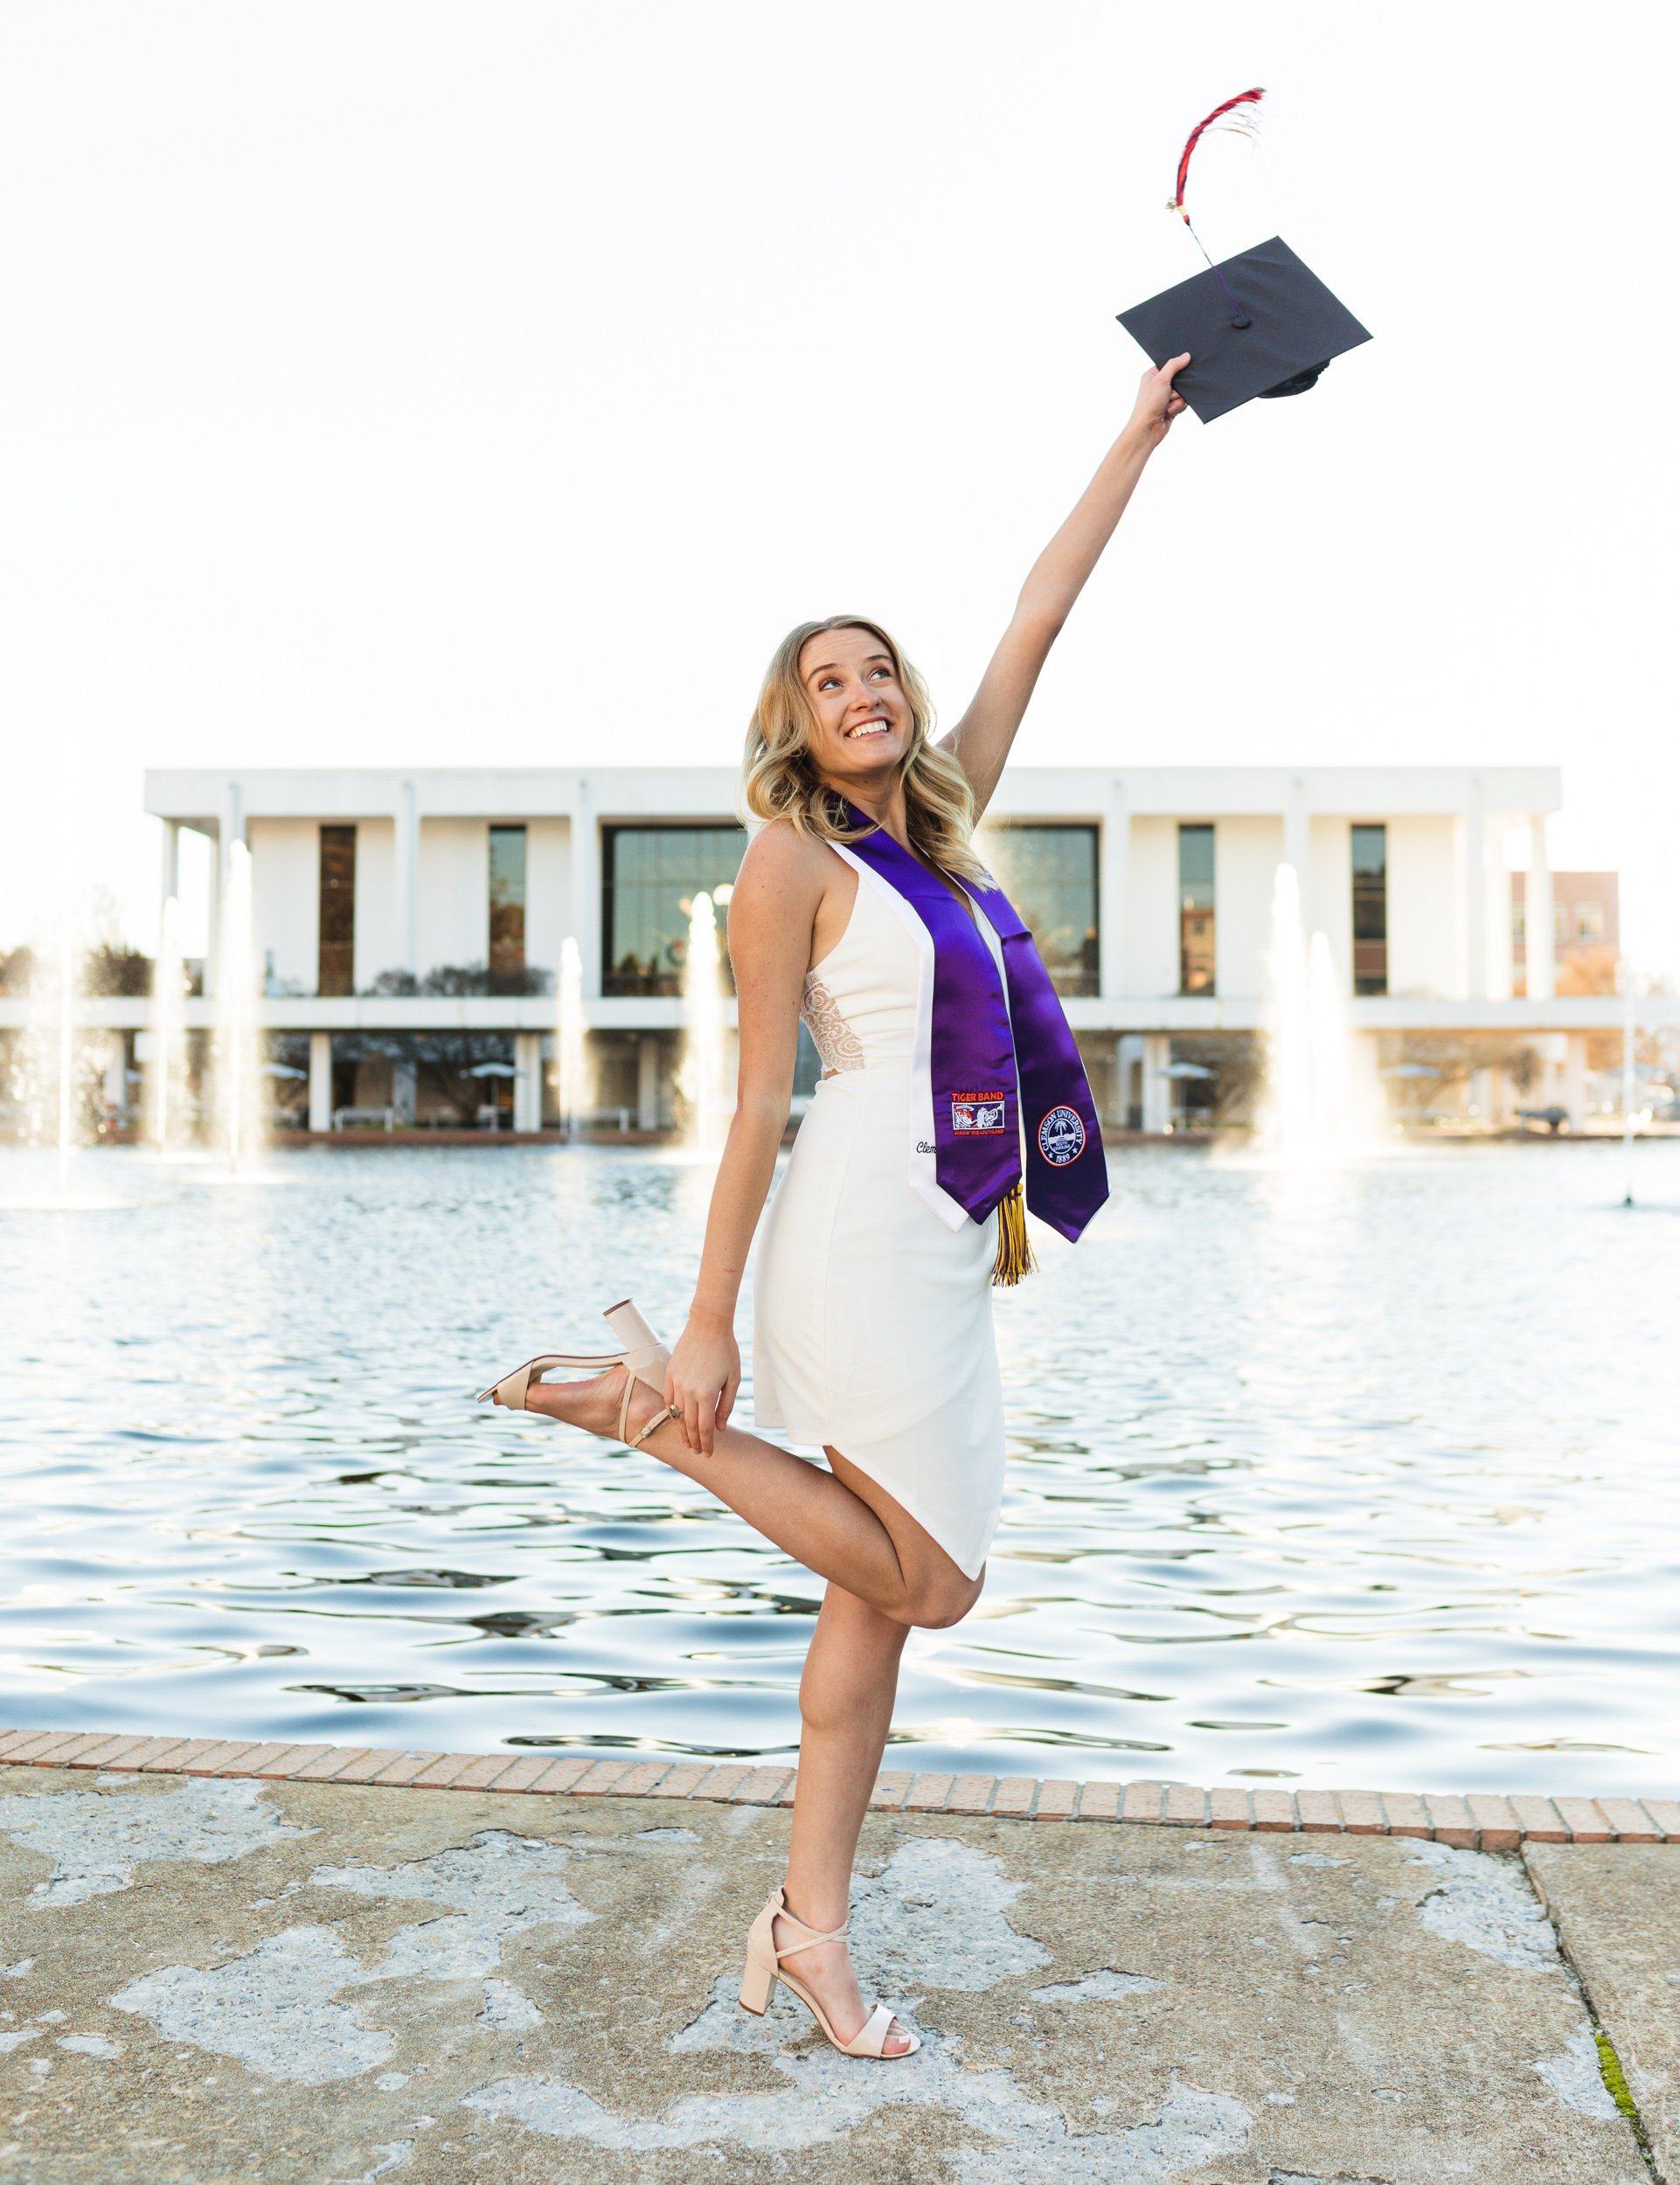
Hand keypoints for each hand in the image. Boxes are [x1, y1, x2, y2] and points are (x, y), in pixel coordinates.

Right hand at [665, 1316, 740, 1457]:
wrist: (708, 1325)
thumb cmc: (726, 1351)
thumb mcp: (733, 1380)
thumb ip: (725, 1406)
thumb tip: (719, 1428)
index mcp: (706, 1393)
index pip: (704, 1428)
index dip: (707, 1444)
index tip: (709, 1453)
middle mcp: (688, 1391)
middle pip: (689, 1425)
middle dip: (694, 1442)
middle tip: (699, 1453)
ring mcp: (676, 1382)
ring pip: (677, 1415)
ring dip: (682, 1431)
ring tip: (687, 1442)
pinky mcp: (669, 1374)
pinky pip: (668, 1400)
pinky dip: (672, 1413)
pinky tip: (678, 1421)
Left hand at [1129, 353, 1188, 444]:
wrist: (1148, 429)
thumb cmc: (1148, 405)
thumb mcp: (1161, 380)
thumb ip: (1174, 366)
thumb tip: (1186, 355)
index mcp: (1153, 375)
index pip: (1170, 365)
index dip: (1177, 368)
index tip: (1179, 373)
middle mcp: (1159, 385)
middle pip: (1180, 379)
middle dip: (1178, 389)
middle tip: (1170, 393)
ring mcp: (1165, 397)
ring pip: (1183, 392)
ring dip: (1177, 400)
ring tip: (1167, 405)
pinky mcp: (1171, 407)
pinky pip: (1183, 403)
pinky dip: (1178, 407)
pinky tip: (1169, 412)